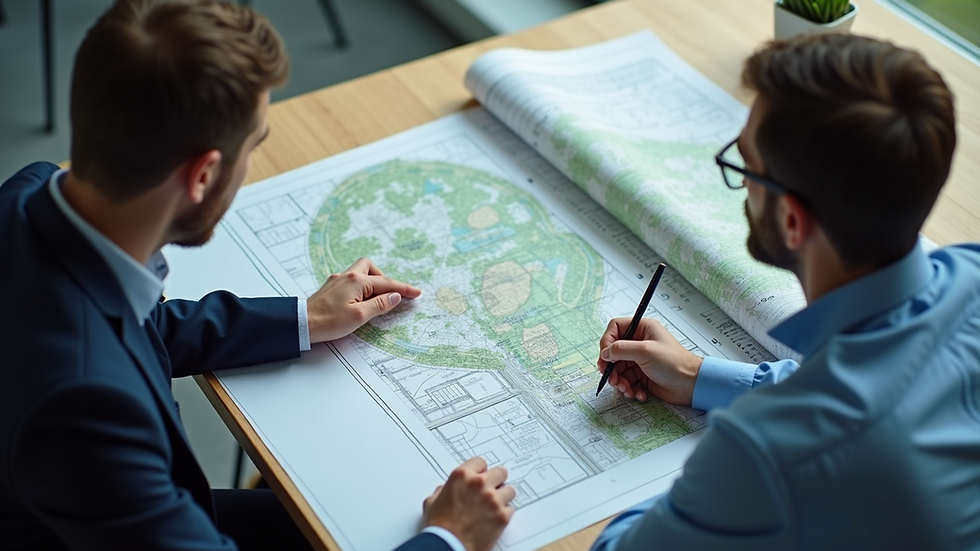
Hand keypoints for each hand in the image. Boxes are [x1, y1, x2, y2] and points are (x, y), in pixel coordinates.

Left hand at [306, 258, 421, 342]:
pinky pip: (352, 282)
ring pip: (361, 273)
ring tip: (376, 299)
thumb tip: (395, 296)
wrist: (302, 323)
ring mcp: (337, 281)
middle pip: (371, 268)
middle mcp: (347, 276)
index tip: (417, 293)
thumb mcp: (360, 316)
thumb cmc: (328, 321)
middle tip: (391, 295)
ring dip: (372, 282)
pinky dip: (361, 288)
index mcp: (356, 281)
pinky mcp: (331, 288)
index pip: (386, 283)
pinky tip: (360, 300)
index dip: (404, 289)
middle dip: (384, 279)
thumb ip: (380, 304)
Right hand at [422, 457, 515, 550]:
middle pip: (500, 472)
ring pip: (510, 490)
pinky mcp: (502, 516)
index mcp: (462, 476)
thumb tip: (445, 490)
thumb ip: (442, 490)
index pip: (481, 462)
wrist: (447, 546)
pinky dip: (504, 514)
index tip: (480, 477)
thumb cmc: (438, 527)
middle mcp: (480, 484)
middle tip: (492, 490)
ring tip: (494, 506)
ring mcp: (493, 499)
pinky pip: (511, 509)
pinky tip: (494, 519)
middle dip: (496, 481)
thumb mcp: (432, 502)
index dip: (480, 471)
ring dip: (503, 497)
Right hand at [597, 318, 702, 404]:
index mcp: (642, 329)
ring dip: (620, 382)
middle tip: (612, 379)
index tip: (605, 356)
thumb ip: (620, 349)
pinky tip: (638, 393)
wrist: (690, 385)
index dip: (607, 342)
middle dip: (612, 368)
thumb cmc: (674, 363)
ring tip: (627, 389)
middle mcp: (640, 343)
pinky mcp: (642, 375)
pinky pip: (627, 380)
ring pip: (619, 369)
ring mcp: (640, 360)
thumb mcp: (645, 351)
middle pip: (614, 352)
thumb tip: (605, 352)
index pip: (615, 329)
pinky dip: (629, 388)